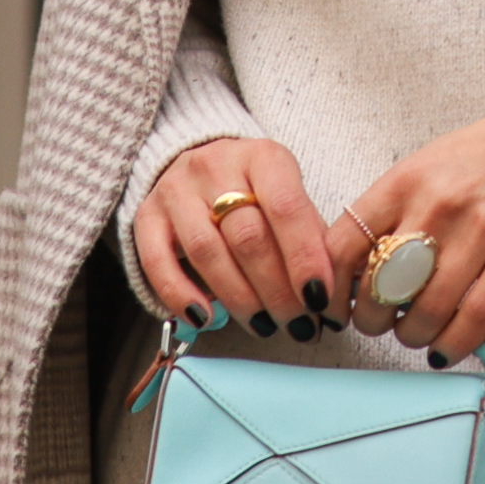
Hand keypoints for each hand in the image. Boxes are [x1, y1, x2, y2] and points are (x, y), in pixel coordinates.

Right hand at [128, 134, 327, 322]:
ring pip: (207, 251)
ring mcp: (175, 189)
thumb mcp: (289, 198)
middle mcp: (215, 165)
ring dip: (239, 298)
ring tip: (265, 326)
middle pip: (247, 235)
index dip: (304, 256)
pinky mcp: (146, 215)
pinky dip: (181, 295)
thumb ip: (310, 238)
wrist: (199, 164)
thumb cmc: (256, 193)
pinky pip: (157, 260)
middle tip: (298, 323)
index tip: (320, 297)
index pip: (286, 207)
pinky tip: (206, 319)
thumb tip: (338, 294)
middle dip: (277, 288)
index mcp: (262, 157)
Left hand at [321, 58, 484, 350]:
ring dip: (413, 335)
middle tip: (380, 324)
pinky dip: (453, 343)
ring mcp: (481, 231)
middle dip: (374, 319)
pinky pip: (475, 316)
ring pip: (427, 310)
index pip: (344, 245)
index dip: (333, 287)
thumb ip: (395, 208)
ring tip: (416, 335)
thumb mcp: (431, 164)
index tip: (336, 305)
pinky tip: (445, 348)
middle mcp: (437, 205)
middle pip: (381, 286)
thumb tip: (359, 265)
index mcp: (406, 180)